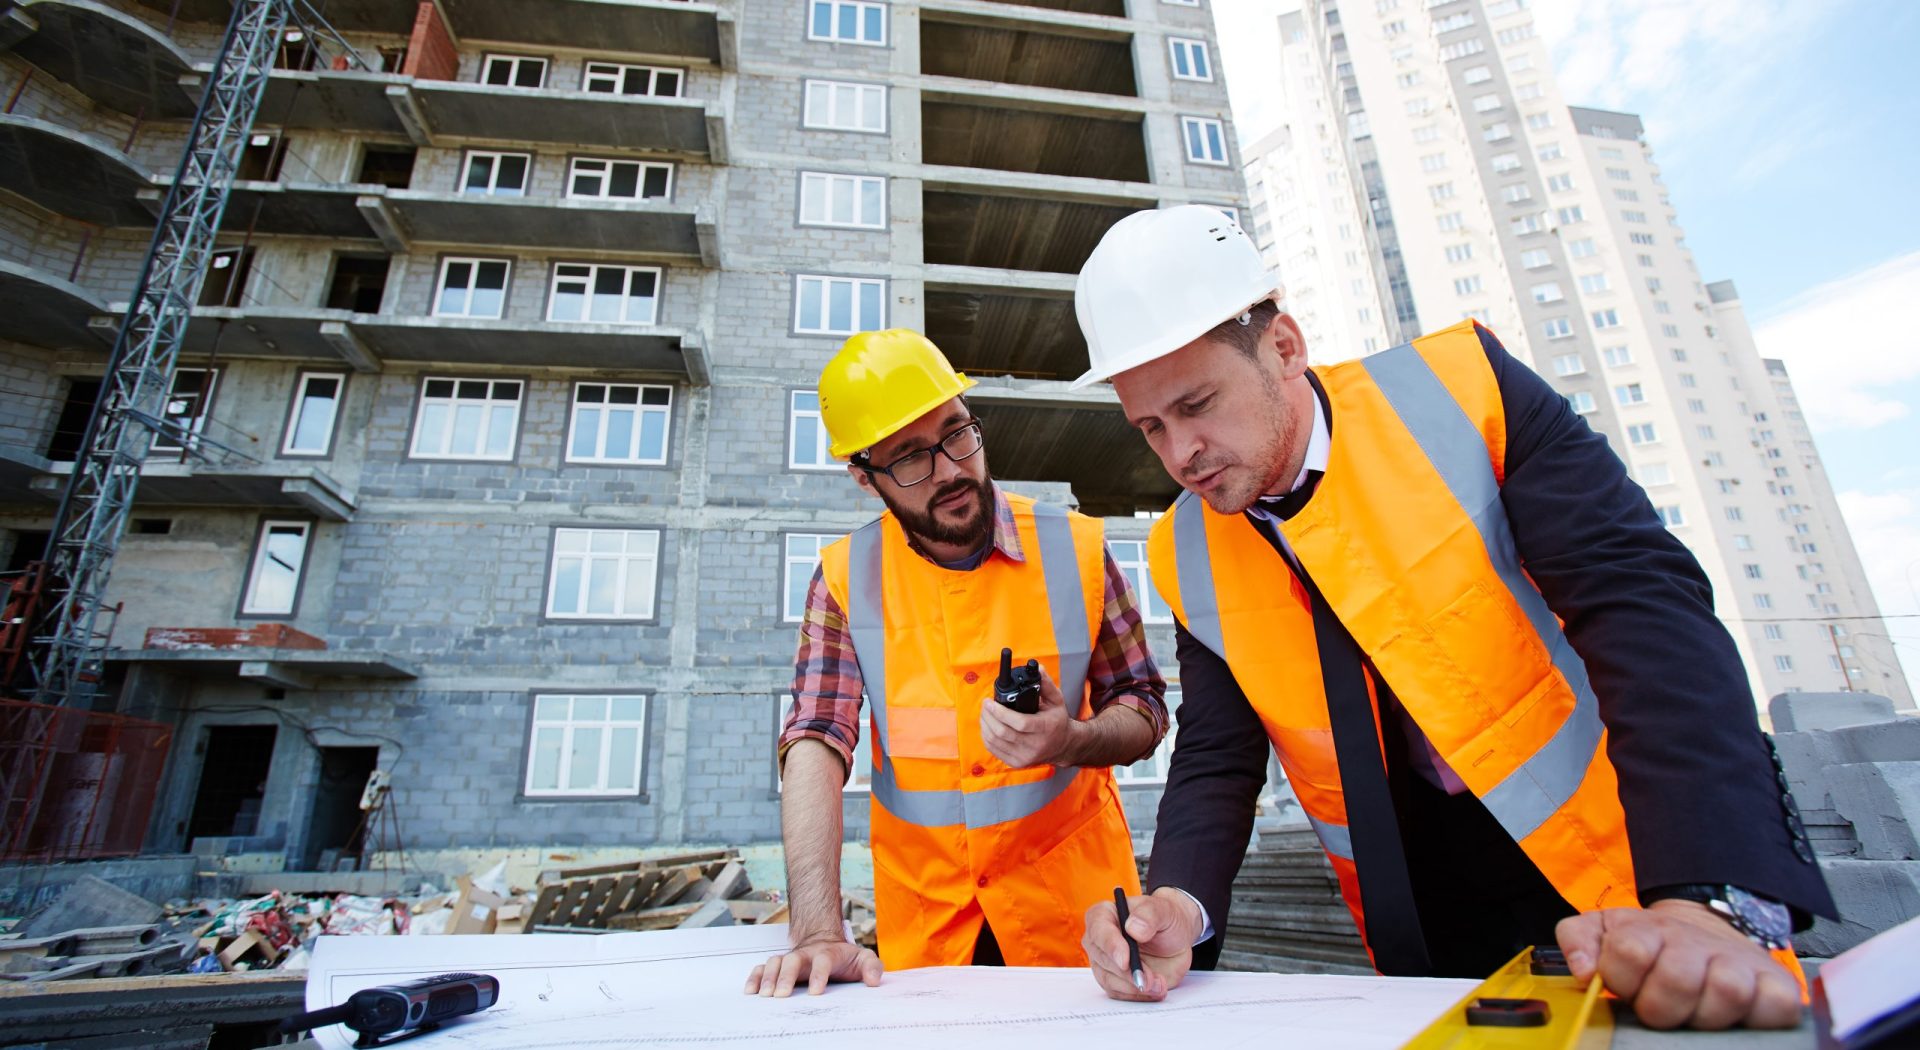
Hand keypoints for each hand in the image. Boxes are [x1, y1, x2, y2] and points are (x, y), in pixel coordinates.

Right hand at [743, 938, 882, 996]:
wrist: (826, 942)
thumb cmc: (844, 956)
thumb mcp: (863, 959)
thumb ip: (872, 967)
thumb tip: (874, 980)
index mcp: (827, 953)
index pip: (822, 961)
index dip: (818, 975)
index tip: (815, 992)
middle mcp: (805, 954)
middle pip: (793, 960)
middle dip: (786, 976)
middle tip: (781, 995)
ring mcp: (790, 958)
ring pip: (775, 962)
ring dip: (768, 977)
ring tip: (764, 995)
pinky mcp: (779, 965)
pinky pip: (764, 968)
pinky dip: (755, 977)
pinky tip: (750, 991)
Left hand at [979, 664, 1077, 768]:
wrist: (1064, 746)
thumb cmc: (1057, 721)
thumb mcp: (1056, 700)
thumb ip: (1046, 684)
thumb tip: (1038, 669)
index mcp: (1045, 728)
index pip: (1019, 723)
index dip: (1001, 712)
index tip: (990, 702)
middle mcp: (1035, 745)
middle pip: (1003, 732)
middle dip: (988, 716)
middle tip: (985, 705)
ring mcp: (1025, 756)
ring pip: (996, 742)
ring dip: (985, 725)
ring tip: (985, 713)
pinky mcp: (1017, 763)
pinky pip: (995, 750)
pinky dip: (987, 737)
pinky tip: (987, 726)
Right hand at [1083, 887, 1200, 1001]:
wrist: (1175, 938)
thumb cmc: (1164, 919)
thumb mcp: (1163, 910)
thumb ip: (1149, 915)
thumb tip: (1133, 928)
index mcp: (1104, 915)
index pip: (1099, 930)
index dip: (1111, 947)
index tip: (1126, 961)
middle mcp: (1099, 940)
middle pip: (1103, 960)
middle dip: (1127, 973)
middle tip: (1149, 979)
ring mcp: (1105, 961)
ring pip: (1109, 980)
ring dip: (1134, 986)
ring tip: (1159, 984)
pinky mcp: (1115, 980)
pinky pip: (1119, 993)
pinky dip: (1138, 995)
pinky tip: (1155, 989)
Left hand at [1555, 901, 1800, 1029]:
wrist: (1704, 931)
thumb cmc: (1651, 946)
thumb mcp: (1605, 931)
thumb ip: (1578, 939)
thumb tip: (1584, 969)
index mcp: (1648, 932)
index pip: (1630, 951)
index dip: (1623, 978)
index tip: (1627, 986)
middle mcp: (1695, 944)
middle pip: (1677, 978)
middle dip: (1661, 1006)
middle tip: (1661, 1007)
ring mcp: (1739, 963)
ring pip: (1727, 991)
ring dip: (1706, 1014)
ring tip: (1696, 1013)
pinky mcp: (1776, 985)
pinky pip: (1775, 1006)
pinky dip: (1760, 1017)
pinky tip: (1737, 1016)